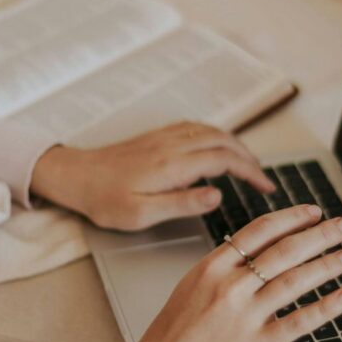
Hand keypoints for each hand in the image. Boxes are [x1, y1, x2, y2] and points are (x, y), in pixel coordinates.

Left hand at [29, 121, 274, 230]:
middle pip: (224, 141)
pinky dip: (216, 136)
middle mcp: (172, 145)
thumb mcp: (143, 213)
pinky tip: (217, 146)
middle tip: (263, 179)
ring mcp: (165, 137)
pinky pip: (196, 128)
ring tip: (248, 164)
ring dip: (235, 145)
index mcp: (173, 165)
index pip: (225, 160)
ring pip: (212, 131)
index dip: (251, 172)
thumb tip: (217, 195)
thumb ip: (183, 203)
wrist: (75, 176)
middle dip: (250, 157)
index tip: (266, 186)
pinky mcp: (157, 136)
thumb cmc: (105, 200)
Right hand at [118, 206, 341, 341]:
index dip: (292, 218)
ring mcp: (245, 314)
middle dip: (320, 234)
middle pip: (285, 250)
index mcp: (214, 266)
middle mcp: (231, 285)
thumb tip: (258, 250)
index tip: (313, 212)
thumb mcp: (193, 284)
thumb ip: (225, 267)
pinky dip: (326, 307)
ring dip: (327, 265)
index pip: (261, 230)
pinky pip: (299, 321)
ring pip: (295, 280)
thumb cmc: (174, 333)